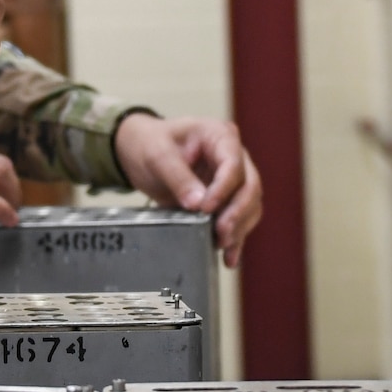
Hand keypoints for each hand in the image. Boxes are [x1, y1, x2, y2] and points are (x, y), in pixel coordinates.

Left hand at [114, 115, 262, 267]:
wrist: (141, 151)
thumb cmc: (150, 143)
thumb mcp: (157, 155)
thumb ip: (178, 177)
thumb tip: (198, 204)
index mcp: (219, 135)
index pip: (233, 164)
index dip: (224, 189)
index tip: (206, 208)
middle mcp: (233, 155)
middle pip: (250, 186)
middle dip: (238, 212)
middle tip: (221, 233)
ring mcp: (233, 178)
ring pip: (250, 205)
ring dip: (240, 228)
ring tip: (223, 246)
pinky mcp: (227, 199)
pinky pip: (239, 219)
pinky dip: (236, 237)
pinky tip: (230, 256)